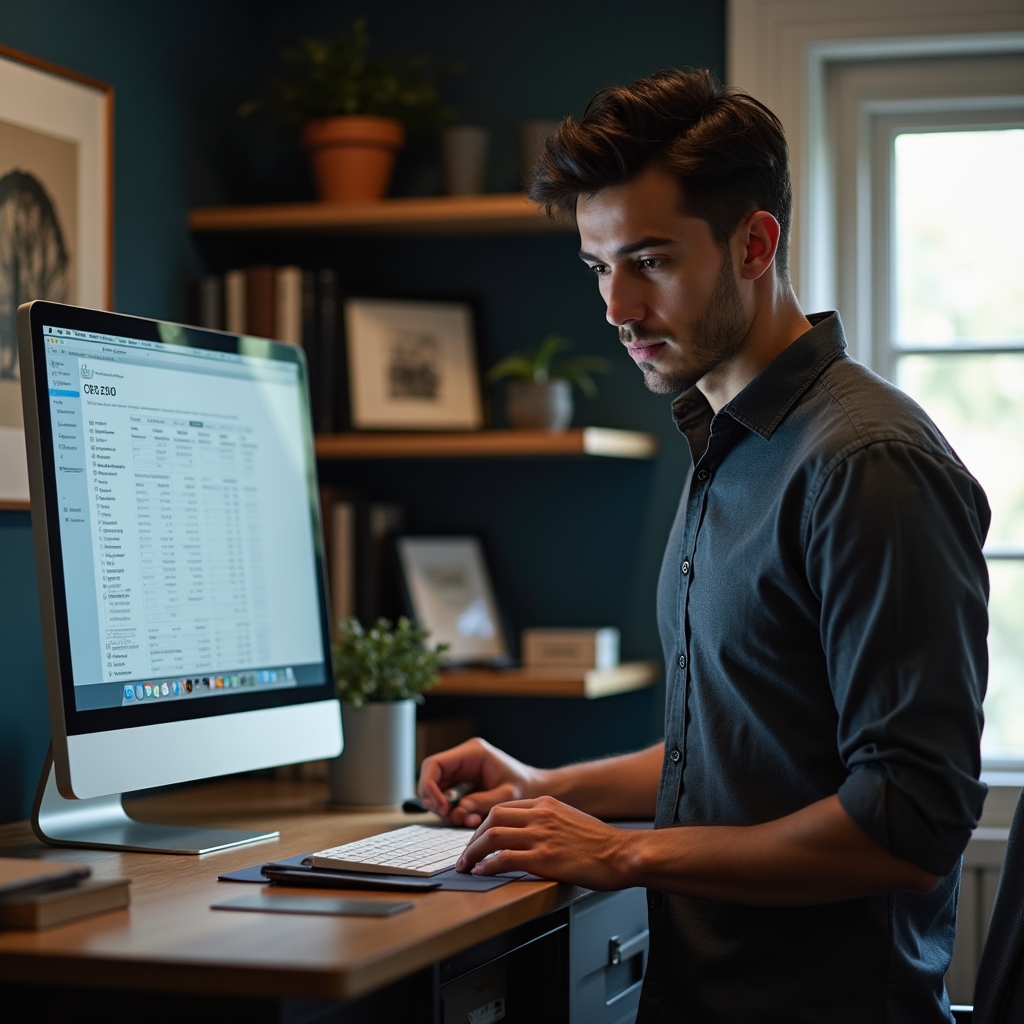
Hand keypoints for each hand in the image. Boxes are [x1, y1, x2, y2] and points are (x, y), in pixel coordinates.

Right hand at [418, 738, 544, 827]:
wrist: (538, 788)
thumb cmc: (526, 788)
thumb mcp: (505, 796)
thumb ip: (480, 803)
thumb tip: (455, 812)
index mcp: (473, 752)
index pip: (434, 764)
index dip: (429, 787)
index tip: (441, 808)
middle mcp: (463, 758)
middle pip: (431, 777)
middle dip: (435, 801)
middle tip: (449, 817)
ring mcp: (462, 770)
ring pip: (437, 789)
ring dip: (446, 809)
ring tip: (467, 820)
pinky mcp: (464, 783)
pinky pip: (448, 797)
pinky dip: (455, 811)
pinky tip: (471, 819)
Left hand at [456, 795, 641, 889]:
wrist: (623, 853)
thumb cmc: (602, 843)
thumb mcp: (571, 820)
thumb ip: (548, 822)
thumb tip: (528, 837)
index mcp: (547, 804)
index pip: (504, 808)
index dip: (485, 824)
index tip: (478, 839)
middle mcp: (541, 815)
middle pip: (492, 817)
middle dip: (473, 837)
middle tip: (466, 854)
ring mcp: (541, 836)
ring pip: (493, 836)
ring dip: (474, 852)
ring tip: (467, 866)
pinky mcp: (544, 859)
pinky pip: (505, 859)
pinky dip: (488, 866)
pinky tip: (483, 872)